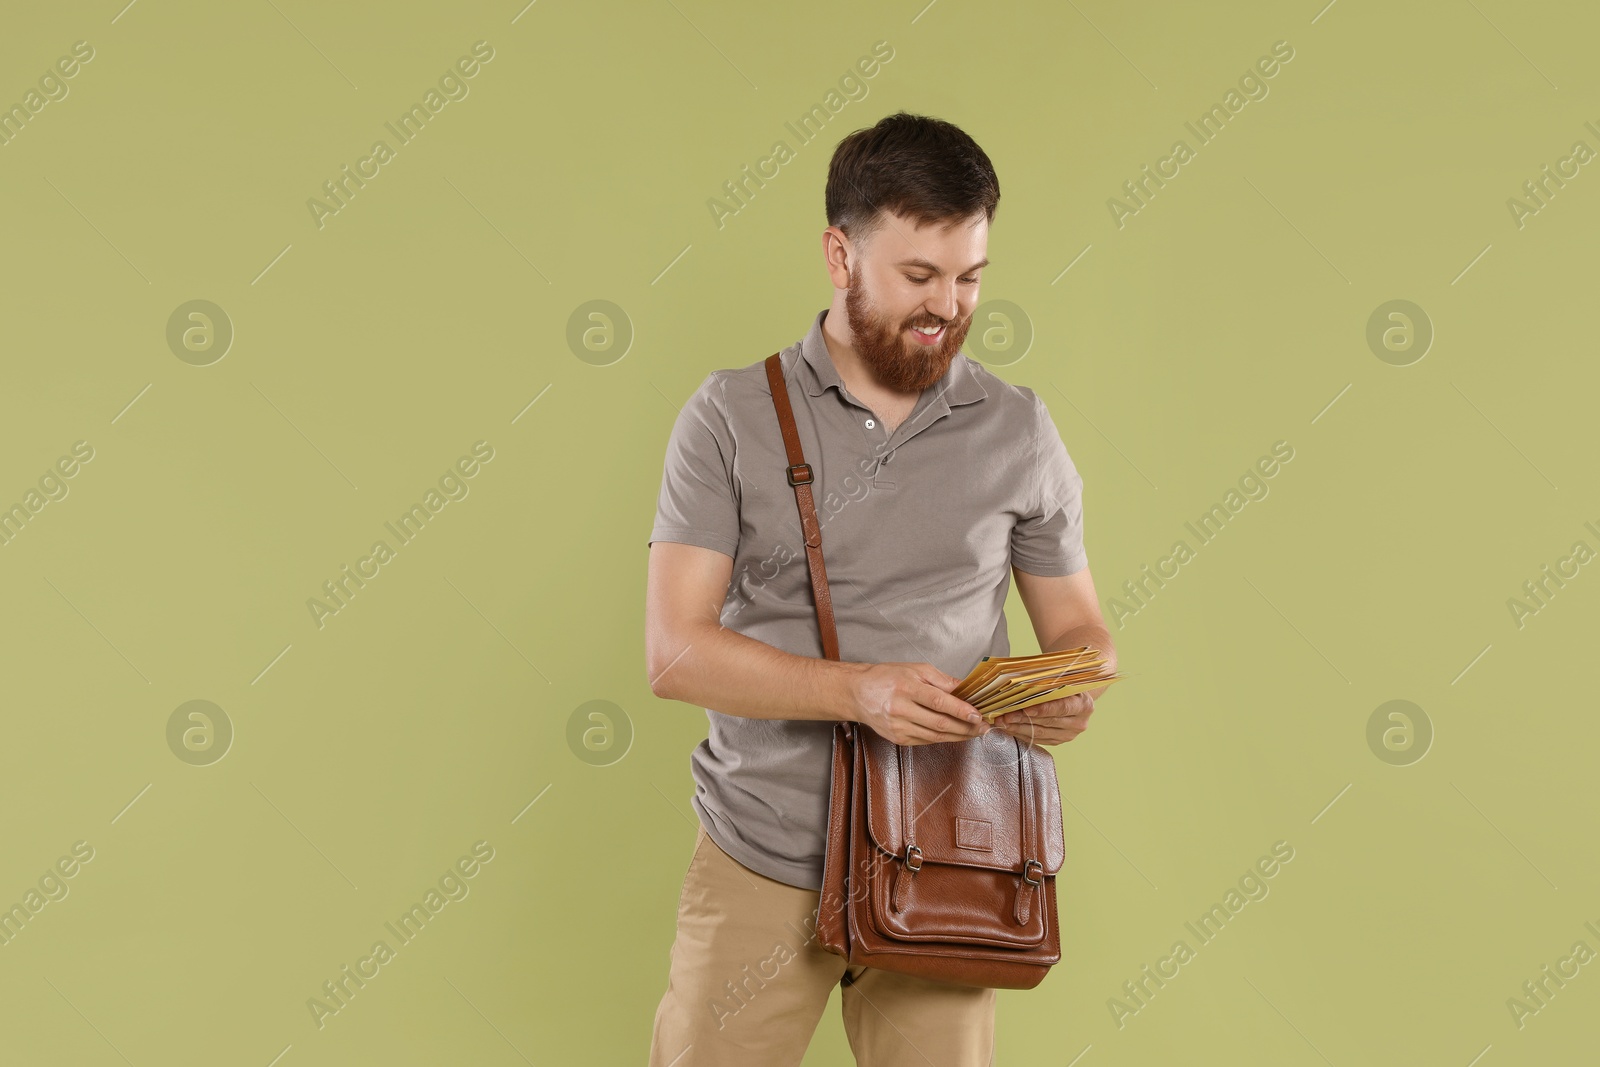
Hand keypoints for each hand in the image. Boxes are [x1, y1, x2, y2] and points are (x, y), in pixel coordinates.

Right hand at [847, 662, 990, 745]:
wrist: (858, 693)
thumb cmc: (886, 677)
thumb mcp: (915, 669)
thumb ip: (942, 680)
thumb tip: (966, 689)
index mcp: (906, 688)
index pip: (939, 702)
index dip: (961, 710)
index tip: (978, 715)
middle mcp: (900, 709)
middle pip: (939, 723)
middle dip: (966, 728)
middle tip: (984, 727)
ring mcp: (898, 727)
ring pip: (935, 736)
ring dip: (958, 736)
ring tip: (975, 733)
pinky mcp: (898, 739)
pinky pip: (926, 741)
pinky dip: (943, 738)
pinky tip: (956, 734)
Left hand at [990, 691, 1096, 746]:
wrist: (1075, 697)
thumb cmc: (1065, 684)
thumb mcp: (1061, 679)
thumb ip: (1046, 682)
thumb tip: (1020, 683)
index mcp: (1083, 705)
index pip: (1062, 708)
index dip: (1043, 709)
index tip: (1025, 709)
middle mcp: (1079, 723)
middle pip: (1046, 722)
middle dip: (1022, 718)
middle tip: (1004, 715)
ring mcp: (1068, 735)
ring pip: (1039, 733)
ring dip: (1018, 727)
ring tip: (1001, 722)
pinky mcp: (1058, 741)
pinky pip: (1036, 739)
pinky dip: (1021, 733)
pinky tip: (1009, 727)